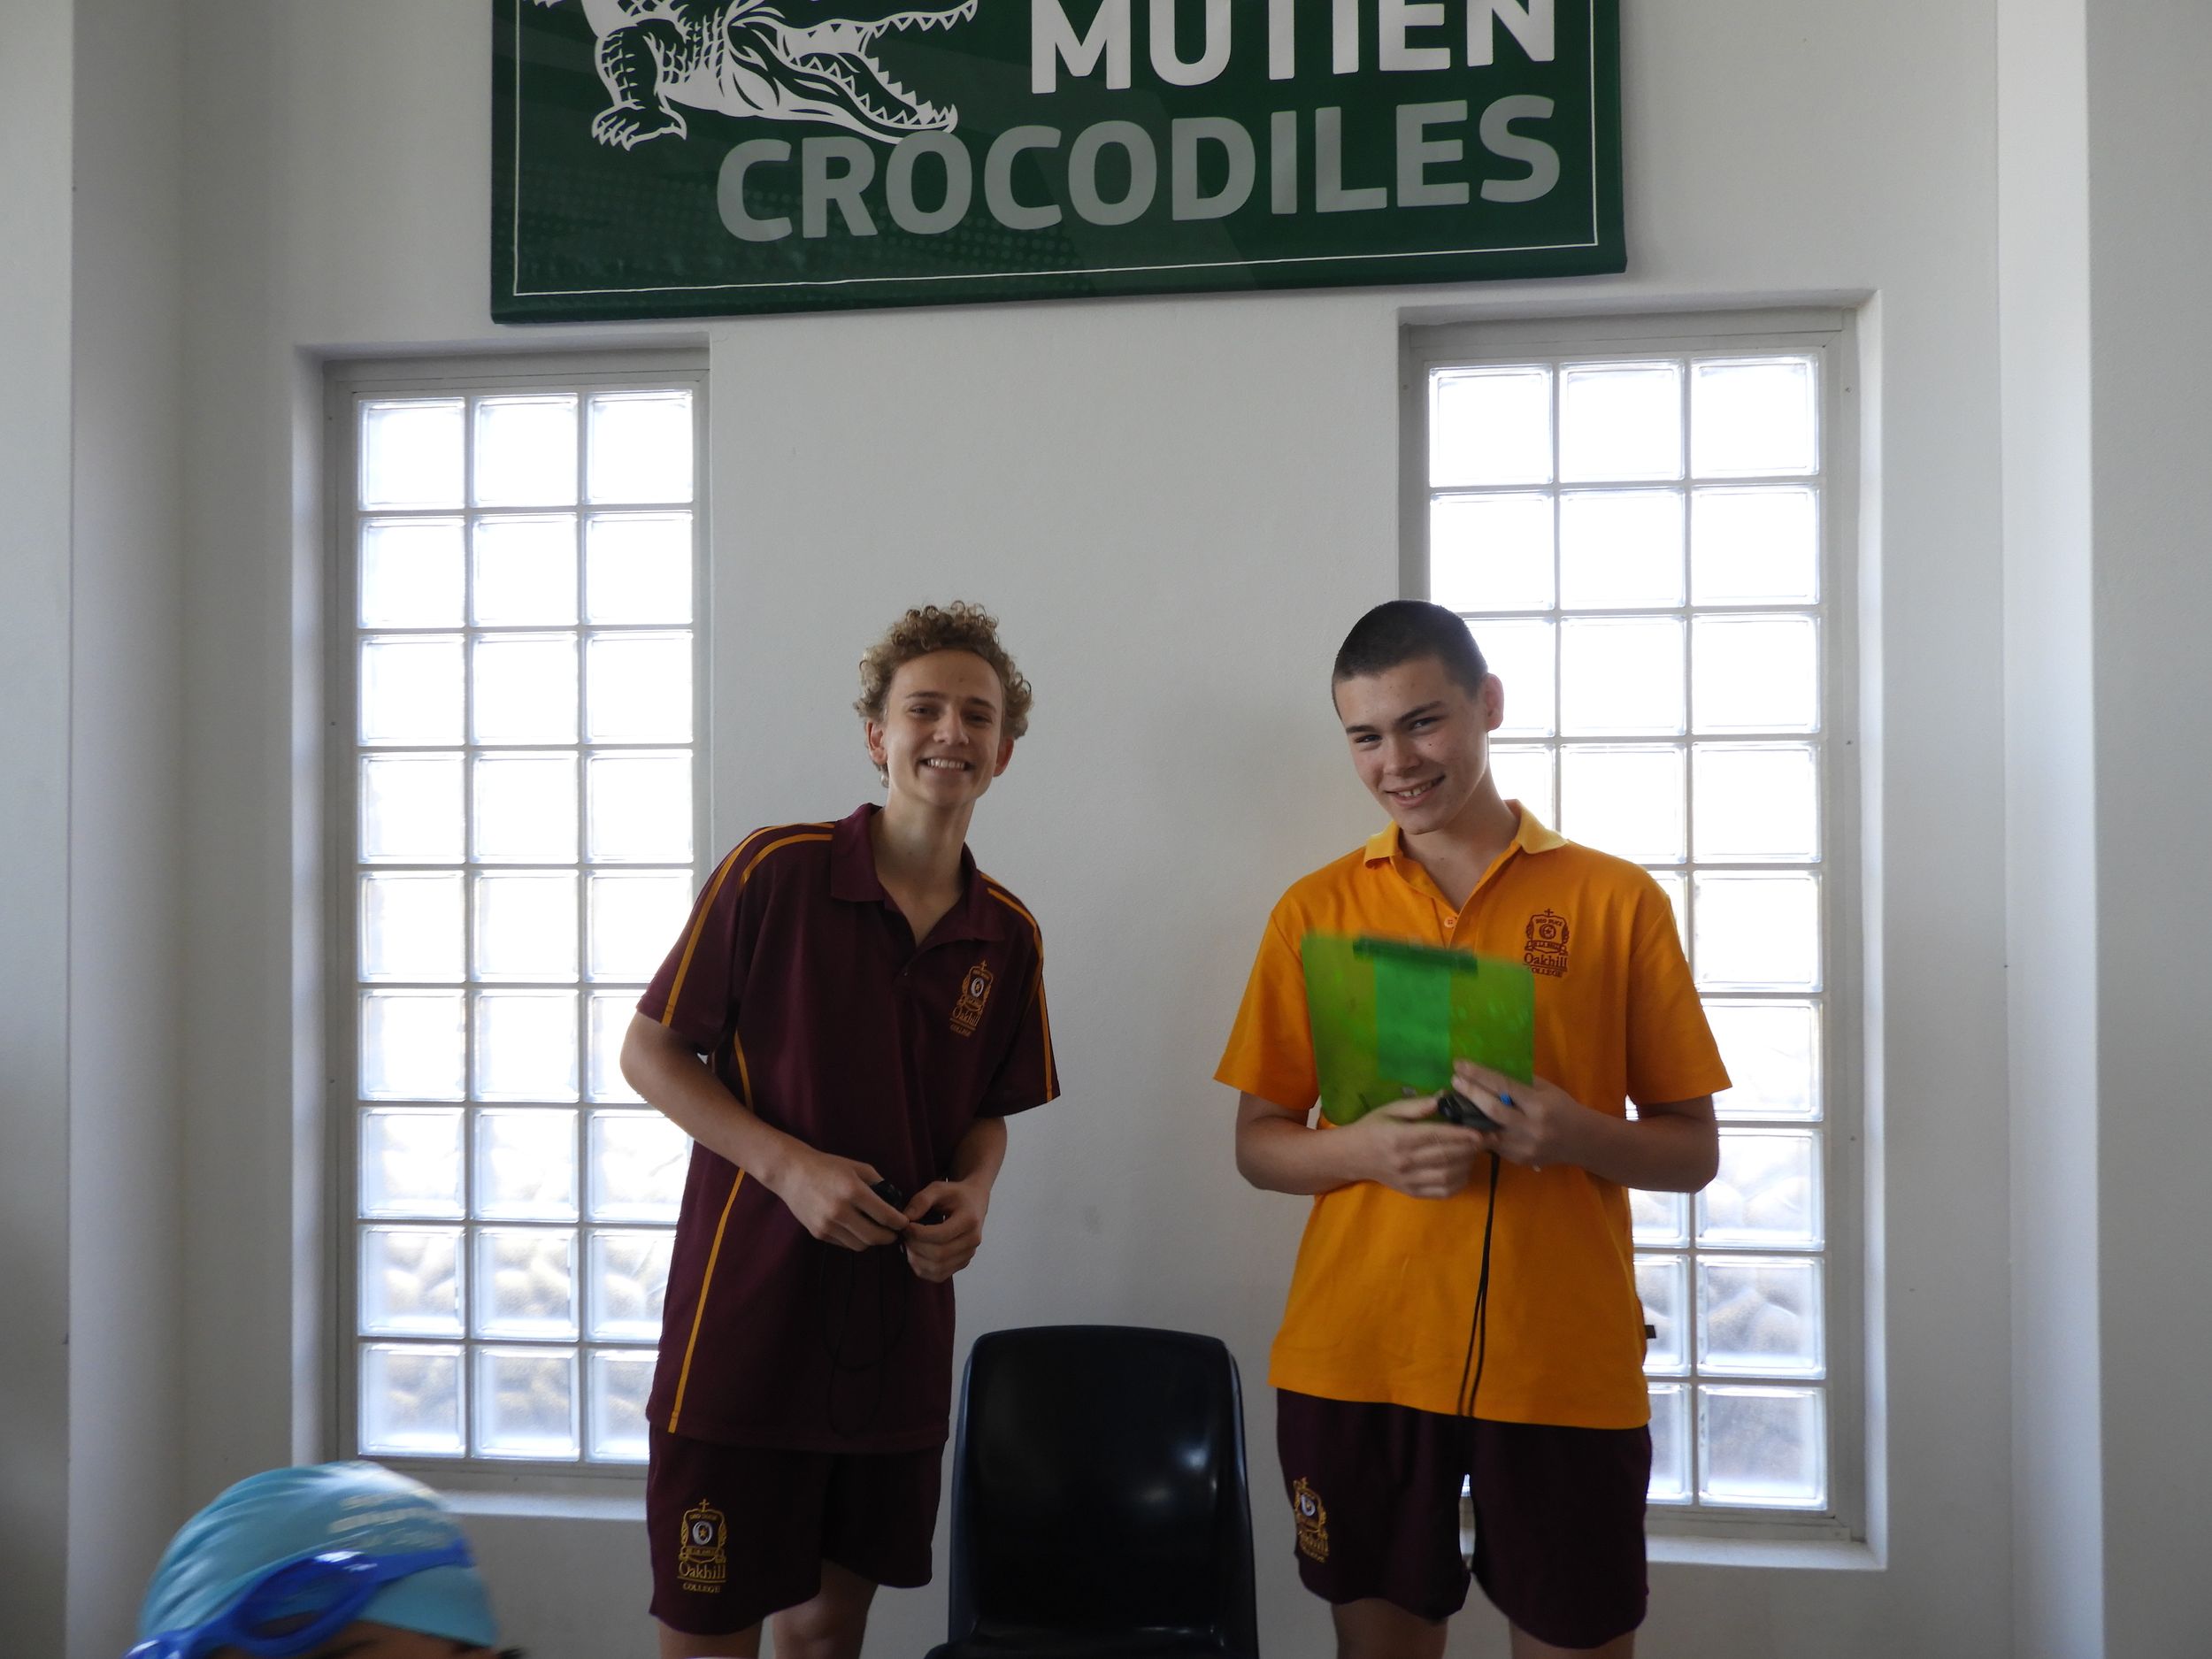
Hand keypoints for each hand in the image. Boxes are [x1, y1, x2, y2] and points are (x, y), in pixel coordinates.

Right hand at [770, 1148, 908, 1250]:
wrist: (792, 1173)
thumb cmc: (827, 1166)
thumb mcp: (857, 1167)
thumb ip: (879, 1184)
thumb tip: (895, 1202)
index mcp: (853, 1191)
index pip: (885, 1216)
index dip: (899, 1223)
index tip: (904, 1223)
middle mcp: (840, 1211)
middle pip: (874, 1237)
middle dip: (889, 1237)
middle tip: (894, 1232)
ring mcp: (827, 1225)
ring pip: (859, 1245)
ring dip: (871, 1240)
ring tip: (875, 1230)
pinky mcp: (818, 1233)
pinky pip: (844, 1244)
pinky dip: (854, 1239)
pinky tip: (856, 1229)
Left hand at [899, 1179, 987, 1282]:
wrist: (974, 1201)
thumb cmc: (955, 1194)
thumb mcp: (939, 1188)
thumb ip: (921, 1200)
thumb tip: (905, 1219)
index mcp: (969, 1220)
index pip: (940, 1235)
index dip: (918, 1233)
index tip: (906, 1225)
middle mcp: (973, 1240)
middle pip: (938, 1254)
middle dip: (915, 1246)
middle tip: (904, 1235)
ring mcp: (969, 1254)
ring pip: (937, 1268)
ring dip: (916, 1259)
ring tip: (908, 1244)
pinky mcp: (963, 1264)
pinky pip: (938, 1276)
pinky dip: (922, 1269)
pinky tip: (916, 1254)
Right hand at [1346, 1095, 1493, 1198]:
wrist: (1351, 1156)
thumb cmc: (1372, 1127)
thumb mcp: (1390, 1109)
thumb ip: (1418, 1105)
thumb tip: (1446, 1097)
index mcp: (1400, 1138)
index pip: (1438, 1137)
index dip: (1463, 1135)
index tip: (1482, 1131)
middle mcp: (1406, 1161)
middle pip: (1447, 1156)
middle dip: (1472, 1148)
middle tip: (1489, 1139)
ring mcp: (1409, 1180)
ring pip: (1448, 1176)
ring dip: (1467, 1164)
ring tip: (1475, 1152)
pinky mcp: (1413, 1192)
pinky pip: (1442, 1191)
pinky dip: (1458, 1182)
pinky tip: (1464, 1169)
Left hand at [1450, 1061, 1592, 1172]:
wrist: (1582, 1141)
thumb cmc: (1563, 1108)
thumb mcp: (1546, 1089)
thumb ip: (1519, 1083)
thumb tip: (1487, 1072)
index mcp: (1539, 1106)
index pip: (1504, 1086)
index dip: (1479, 1075)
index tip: (1460, 1065)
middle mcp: (1530, 1128)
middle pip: (1492, 1110)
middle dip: (1470, 1093)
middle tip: (1454, 1081)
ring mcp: (1523, 1147)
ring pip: (1488, 1130)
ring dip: (1469, 1115)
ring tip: (1456, 1101)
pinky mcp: (1518, 1160)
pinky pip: (1493, 1144)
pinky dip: (1480, 1131)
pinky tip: (1470, 1121)